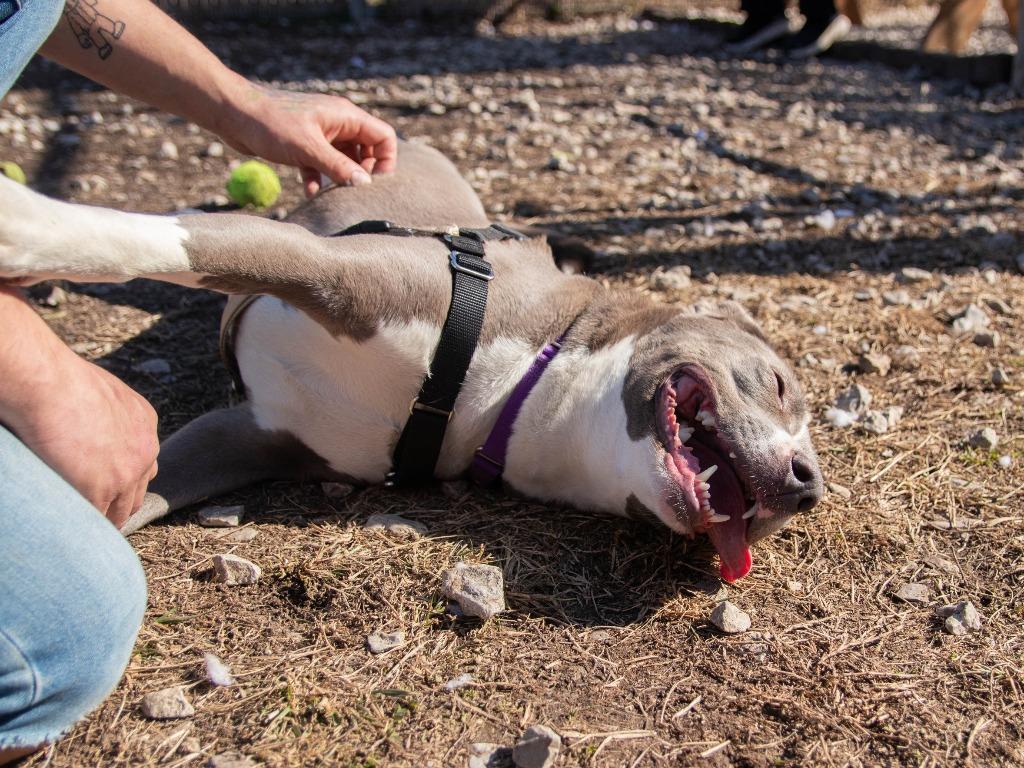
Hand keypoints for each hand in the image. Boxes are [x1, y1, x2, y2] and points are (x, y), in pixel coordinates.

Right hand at [0, 290, 158, 526]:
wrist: (48, 382)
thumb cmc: (58, 378)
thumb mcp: (96, 391)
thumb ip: (101, 412)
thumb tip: (78, 422)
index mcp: (144, 424)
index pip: (142, 463)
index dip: (124, 480)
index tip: (108, 489)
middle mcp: (144, 450)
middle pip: (137, 492)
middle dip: (118, 504)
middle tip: (99, 518)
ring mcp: (126, 473)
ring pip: (121, 511)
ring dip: (104, 521)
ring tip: (86, 534)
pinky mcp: (102, 490)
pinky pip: (96, 519)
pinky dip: (84, 527)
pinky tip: (71, 532)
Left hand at [219, 83, 397, 197]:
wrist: (231, 112)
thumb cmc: (269, 123)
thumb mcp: (308, 148)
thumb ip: (339, 167)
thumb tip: (365, 185)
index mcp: (345, 116)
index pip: (383, 136)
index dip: (386, 161)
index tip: (373, 183)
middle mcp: (337, 123)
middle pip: (367, 150)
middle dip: (361, 173)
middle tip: (351, 191)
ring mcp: (320, 133)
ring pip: (343, 160)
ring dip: (339, 178)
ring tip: (332, 194)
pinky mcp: (303, 144)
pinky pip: (321, 164)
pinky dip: (319, 178)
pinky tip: (310, 191)